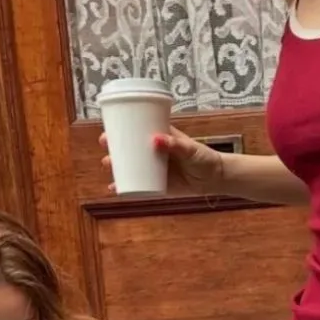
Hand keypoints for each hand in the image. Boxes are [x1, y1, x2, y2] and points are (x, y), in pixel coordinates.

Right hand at [100, 127, 225, 196]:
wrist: (214, 179)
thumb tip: (155, 139)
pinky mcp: (157, 185)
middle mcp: (153, 152)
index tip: (107, 133)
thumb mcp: (190, 149)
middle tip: (106, 151)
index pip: (136, 131)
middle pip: (128, 149)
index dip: (119, 131)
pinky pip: (138, 185)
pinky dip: (125, 187)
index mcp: (159, 137)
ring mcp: (153, 169)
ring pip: (130, 166)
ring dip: (116, 167)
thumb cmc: (203, 159)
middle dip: (113, 149)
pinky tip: (115, 188)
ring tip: (108, 167)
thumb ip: (175, 144)